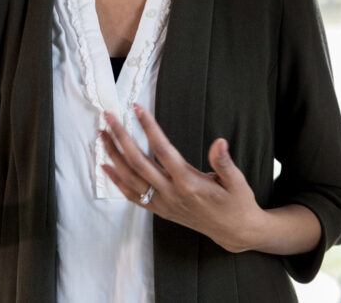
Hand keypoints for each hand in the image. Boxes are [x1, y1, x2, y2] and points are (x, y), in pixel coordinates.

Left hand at [100, 105, 265, 253]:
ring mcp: (163, 203)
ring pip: (130, 178)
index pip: (162, 151)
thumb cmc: (237, 203)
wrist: (234, 231)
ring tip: (102, 135)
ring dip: (114, 156)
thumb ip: (225, 163)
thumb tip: (219, 142)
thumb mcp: (237, 182)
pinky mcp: (160, 210)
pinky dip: (117, 181)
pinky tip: (106, 166)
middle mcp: (171, 193)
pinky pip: (133, 196)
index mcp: (189, 183)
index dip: (149, 128)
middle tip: (109, 117)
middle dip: (121, 138)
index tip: (137, 108)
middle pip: (138, 162)